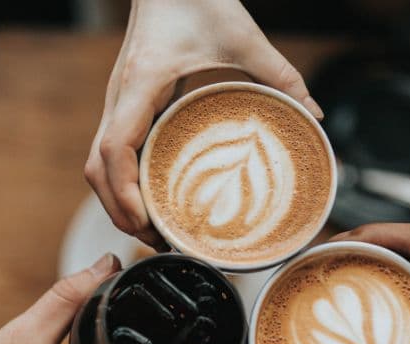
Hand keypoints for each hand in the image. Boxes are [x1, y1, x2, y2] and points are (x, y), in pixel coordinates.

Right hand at [85, 0, 322, 247]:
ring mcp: (117, 104)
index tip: (147, 222)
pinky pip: (112, 154)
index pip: (113, 149)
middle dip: (120, 212)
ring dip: (117, 202)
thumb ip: (280, 74)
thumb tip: (313, 115)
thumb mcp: (242, 35)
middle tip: (158, 241)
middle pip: (96, 170)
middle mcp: (119, 98)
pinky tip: (152, 200)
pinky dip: (123, 184)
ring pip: (96, 166)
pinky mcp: (125, 107)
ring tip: (154, 231)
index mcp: (140, 84)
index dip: (124, 193)